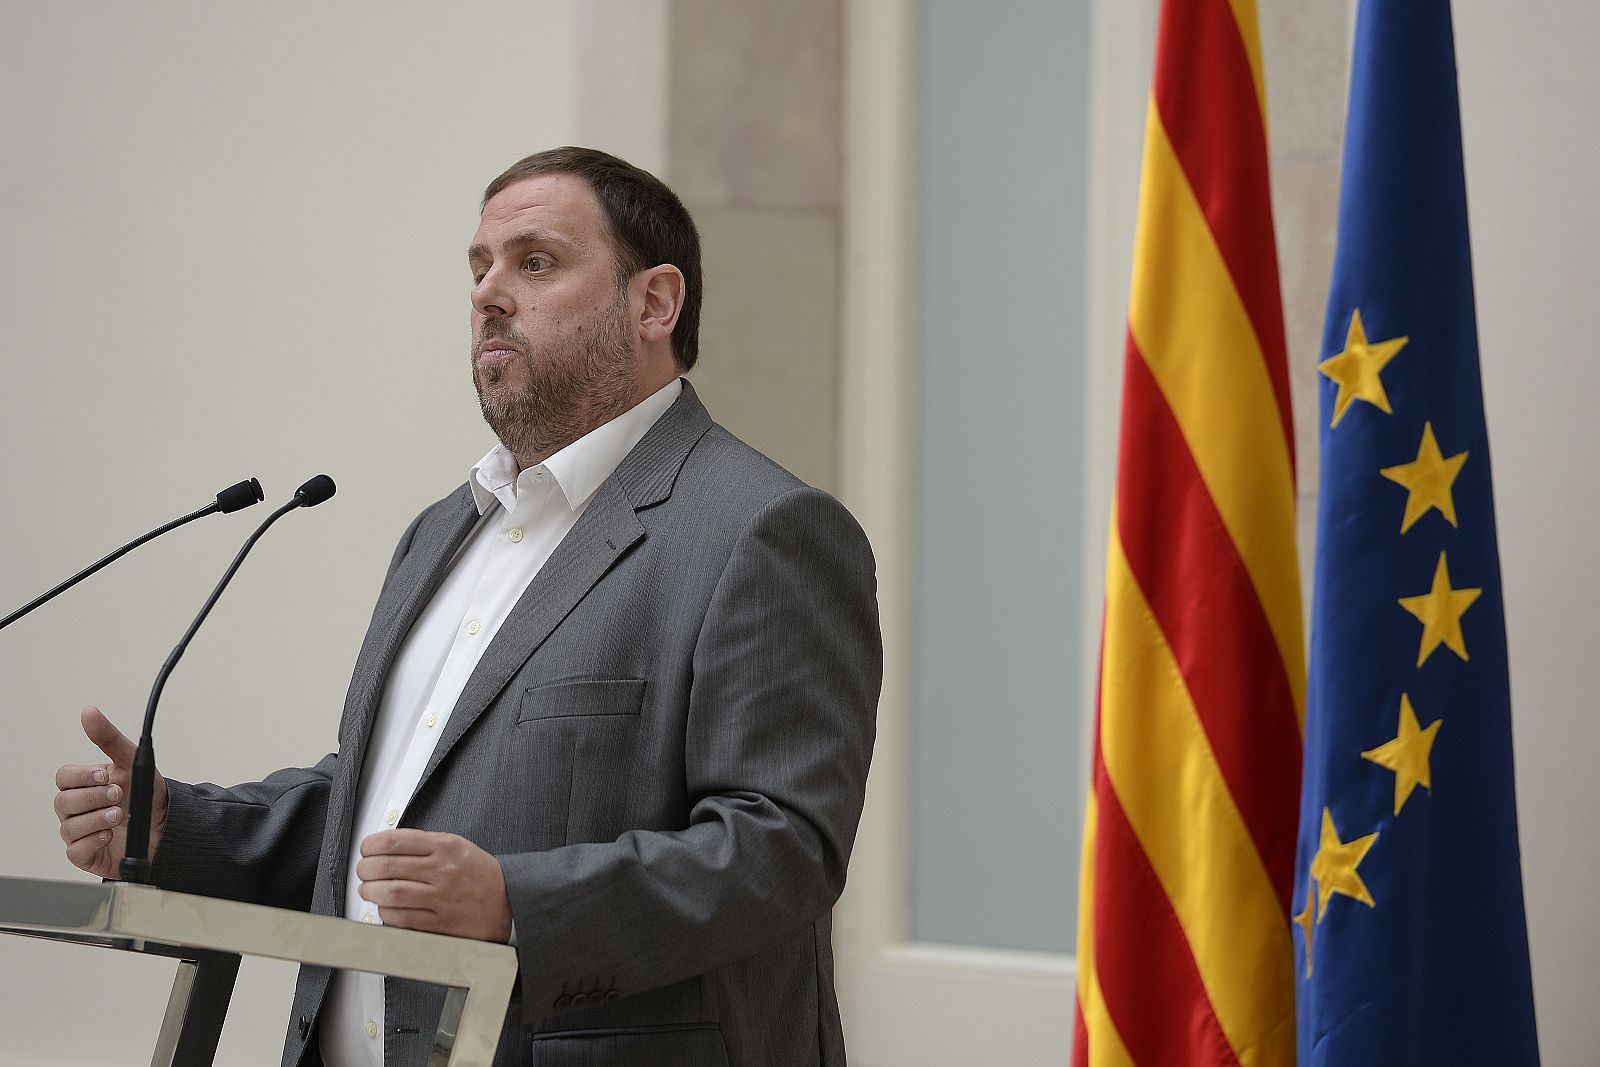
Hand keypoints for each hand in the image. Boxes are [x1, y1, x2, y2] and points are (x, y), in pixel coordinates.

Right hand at [53, 706, 167, 878]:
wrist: (168, 826)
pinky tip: (109, 834)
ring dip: (96, 819)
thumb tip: (88, 712)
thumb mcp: (133, 763)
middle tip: (117, 794)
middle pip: (63, 801)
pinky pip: (76, 850)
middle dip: (93, 797)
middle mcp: (78, 809)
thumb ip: (109, 738)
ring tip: (119, 814)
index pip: (64, 777)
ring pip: (69, 826)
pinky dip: (93, 841)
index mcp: (85, 785)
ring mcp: (79, 832)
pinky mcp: (85, 854)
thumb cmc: (146, 795)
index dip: (81, 776)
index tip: (105, 775)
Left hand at [356, 829, 511, 941]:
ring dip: (371, 891)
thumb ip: (424, 843)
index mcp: (445, 847)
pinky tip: (386, 908)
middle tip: (364, 871)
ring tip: (369, 890)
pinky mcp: (440, 923)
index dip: (371, 846)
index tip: (366, 850)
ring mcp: (441, 898)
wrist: (508, 901)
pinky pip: (402, 918)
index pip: (395, 841)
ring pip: (391, 893)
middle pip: (387, 867)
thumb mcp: (457, 845)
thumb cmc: (479, 873)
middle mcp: (442, 870)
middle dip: (366, 869)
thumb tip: (386, 845)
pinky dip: (386, 913)